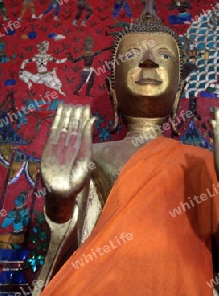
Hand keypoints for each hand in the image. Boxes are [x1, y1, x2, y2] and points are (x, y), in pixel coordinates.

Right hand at [41, 104, 94, 221]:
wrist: (63, 193)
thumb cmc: (77, 179)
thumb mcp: (86, 158)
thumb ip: (87, 139)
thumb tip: (92, 120)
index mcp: (81, 147)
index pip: (83, 129)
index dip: (84, 118)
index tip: (86, 106)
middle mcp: (71, 145)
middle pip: (73, 126)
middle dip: (75, 115)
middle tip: (77, 102)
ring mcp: (60, 146)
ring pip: (63, 127)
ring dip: (65, 116)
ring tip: (68, 104)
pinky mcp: (49, 148)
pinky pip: (53, 132)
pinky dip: (56, 122)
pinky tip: (59, 113)